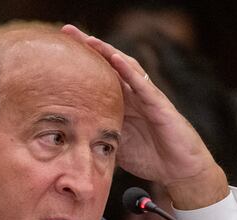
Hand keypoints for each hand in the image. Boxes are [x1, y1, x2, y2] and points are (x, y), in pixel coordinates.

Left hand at [60, 24, 227, 209]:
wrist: (179, 170)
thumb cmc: (151, 158)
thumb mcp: (117, 148)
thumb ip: (98, 139)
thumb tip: (70, 144)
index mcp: (122, 104)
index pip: (98, 77)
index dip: (80, 64)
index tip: (56, 51)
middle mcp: (133, 95)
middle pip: (109, 64)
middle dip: (89, 47)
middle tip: (67, 31)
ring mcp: (147, 97)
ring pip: (125, 67)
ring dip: (107, 51)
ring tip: (89, 40)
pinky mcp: (159, 105)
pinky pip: (142, 85)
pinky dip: (128, 71)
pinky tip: (114, 58)